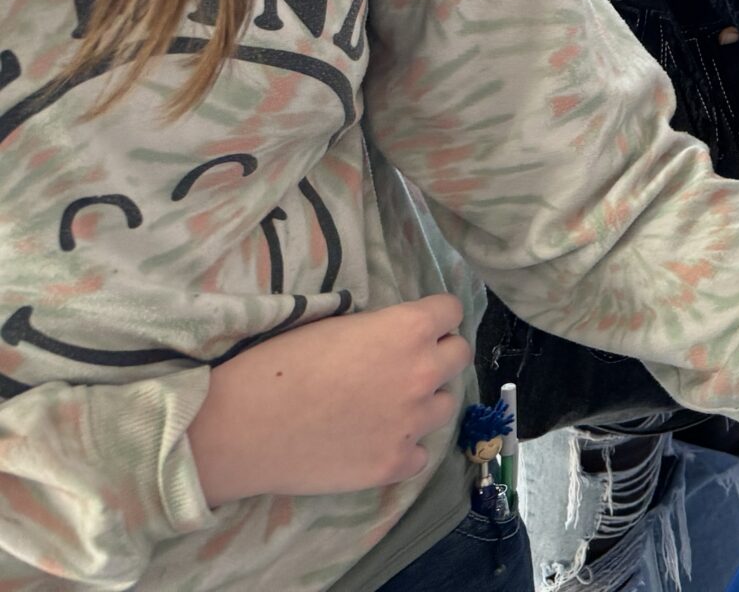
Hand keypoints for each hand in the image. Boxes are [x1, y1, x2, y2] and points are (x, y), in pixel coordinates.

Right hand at [187, 294, 472, 506]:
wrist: (242, 427)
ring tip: (386, 408)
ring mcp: (413, 423)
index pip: (451, 311)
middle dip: (437, 356)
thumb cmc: (278, 364)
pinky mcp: (395, 464)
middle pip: (459, 355)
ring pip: (445, 405)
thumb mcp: (338, 324)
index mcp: (408, 329)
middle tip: (404, 367)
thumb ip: (382, 329)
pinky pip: (419, 453)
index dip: (433, 319)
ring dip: (424, 403)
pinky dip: (403, 448)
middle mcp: (423, 373)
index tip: (416, 329)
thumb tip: (398, 336)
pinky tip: (373, 444)